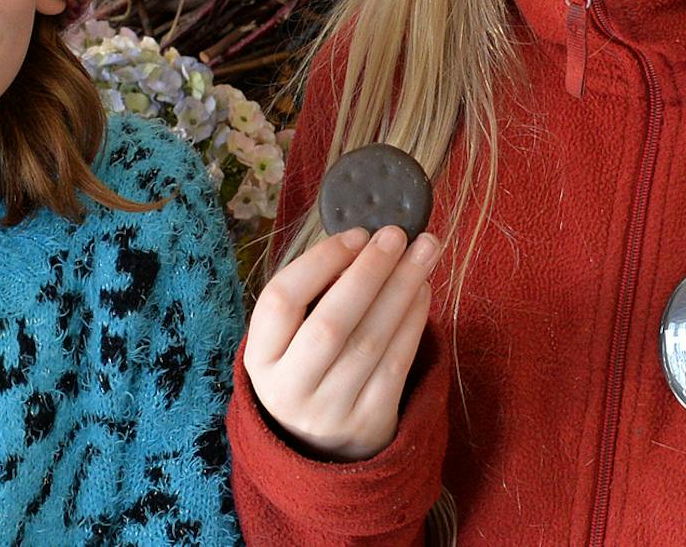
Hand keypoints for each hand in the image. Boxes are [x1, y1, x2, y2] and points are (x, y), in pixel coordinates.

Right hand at [243, 224, 441, 459]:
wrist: (323, 452)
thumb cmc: (310, 371)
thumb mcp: (290, 342)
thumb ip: (315, 297)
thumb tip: (365, 243)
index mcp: (260, 359)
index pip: (279, 300)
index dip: (319, 262)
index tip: (356, 234)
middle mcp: (289, 389)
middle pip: (331, 323)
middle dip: (368, 272)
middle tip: (396, 234)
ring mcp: (330, 410)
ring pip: (370, 340)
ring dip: (401, 288)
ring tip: (425, 250)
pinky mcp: (369, 422)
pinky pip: (396, 363)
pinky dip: (413, 321)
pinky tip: (423, 290)